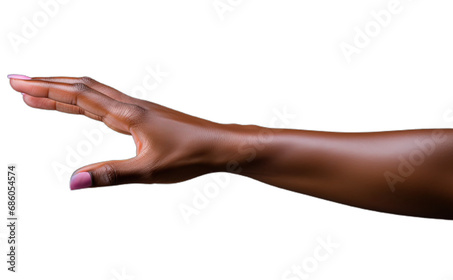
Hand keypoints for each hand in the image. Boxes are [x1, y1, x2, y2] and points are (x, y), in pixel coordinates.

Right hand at [9, 74, 228, 189]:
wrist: (220, 144)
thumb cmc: (191, 155)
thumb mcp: (148, 171)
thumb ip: (110, 174)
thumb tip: (72, 181)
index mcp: (128, 115)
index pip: (79, 97)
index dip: (47, 91)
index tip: (20, 84)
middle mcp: (130, 106)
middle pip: (82, 89)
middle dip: (48, 86)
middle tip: (19, 83)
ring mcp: (138, 109)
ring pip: (95, 93)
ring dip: (66, 91)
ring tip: (42, 94)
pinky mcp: (145, 115)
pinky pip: (108, 102)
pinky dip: (87, 100)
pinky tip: (85, 106)